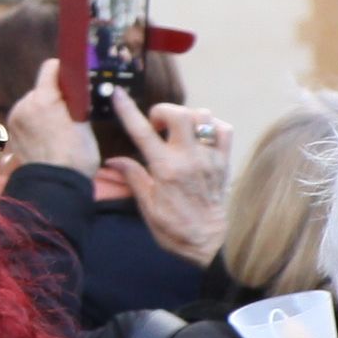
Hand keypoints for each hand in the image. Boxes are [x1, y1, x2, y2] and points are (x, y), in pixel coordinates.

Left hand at [3, 57, 91, 179]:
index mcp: (43, 98)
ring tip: (58, 128)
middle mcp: (24, 104)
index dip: (63, 71)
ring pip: (33, 103)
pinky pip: (25, 117)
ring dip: (44, 109)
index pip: (50, 68)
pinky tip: (46, 136)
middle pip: (41, 88)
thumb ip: (76, 101)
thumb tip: (77, 88)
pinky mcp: (11, 131)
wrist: (56, 184)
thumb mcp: (84, 122)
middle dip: (54, 96)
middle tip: (70, 112)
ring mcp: (14, 118)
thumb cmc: (77, 155)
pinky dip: (35, 121)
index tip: (73, 81)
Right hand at [108, 97, 231, 265]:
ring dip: (187, 117)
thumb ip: (133, 177)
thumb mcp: (146, 206)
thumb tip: (113, 161)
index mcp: (166, 169)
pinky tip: (200, 136)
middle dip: (163, 111)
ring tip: (179, 131)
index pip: (143, 132)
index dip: (127, 109)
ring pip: (204, 117)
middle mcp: (190, 159)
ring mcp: (210, 158)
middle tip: (157, 126)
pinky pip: (224, 130)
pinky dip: (211, 126)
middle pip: (180, 114)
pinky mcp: (224, 162)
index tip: (117, 94)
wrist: (209, 243)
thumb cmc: (173, 228)